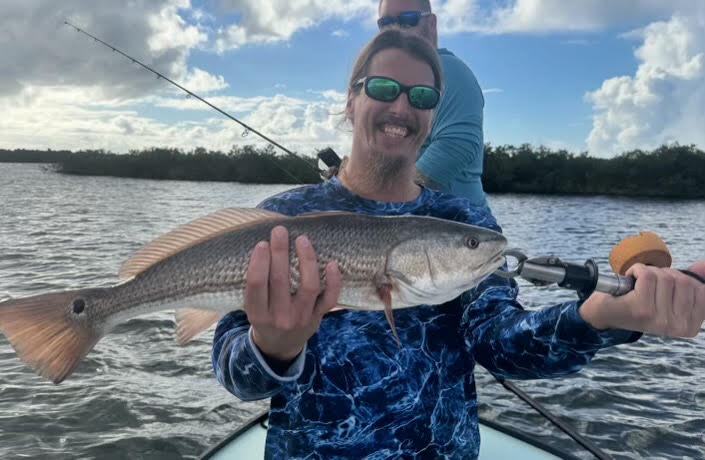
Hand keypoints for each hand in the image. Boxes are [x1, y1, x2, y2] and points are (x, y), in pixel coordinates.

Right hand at [244, 226, 341, 362]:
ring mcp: (302, 317)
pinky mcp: (318, 316)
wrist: (281, 346)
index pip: (257, 285)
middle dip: (280, 252)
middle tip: (280, 230)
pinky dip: (334, 281)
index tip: (262, 243)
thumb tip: (264, 246)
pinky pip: (329, 299)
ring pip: (308, 286)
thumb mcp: (253, 307)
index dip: (259, 262)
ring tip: (302, 239)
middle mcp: (280, 317)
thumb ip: (256, 285)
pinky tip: (332, 263)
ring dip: (306, 260)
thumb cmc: (265, 317)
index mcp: (258, 314)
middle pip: (280, 281)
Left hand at [580, 263, 704, 336]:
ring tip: (639, 286)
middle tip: (648, 286)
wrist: (602, 313)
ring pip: (666, 276)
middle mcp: (678, 327)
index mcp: (689, 327)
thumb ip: (690, 282)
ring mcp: (660, 319)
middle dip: (665, 274)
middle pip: (684, 280)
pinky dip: (636, 270)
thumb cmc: (636, 302)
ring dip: (650, 272)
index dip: (681, 280)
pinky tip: (630, 281)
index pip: (702, 289)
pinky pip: (648, 274)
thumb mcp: (668, 294)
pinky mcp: (642, 309)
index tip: (664, 289)